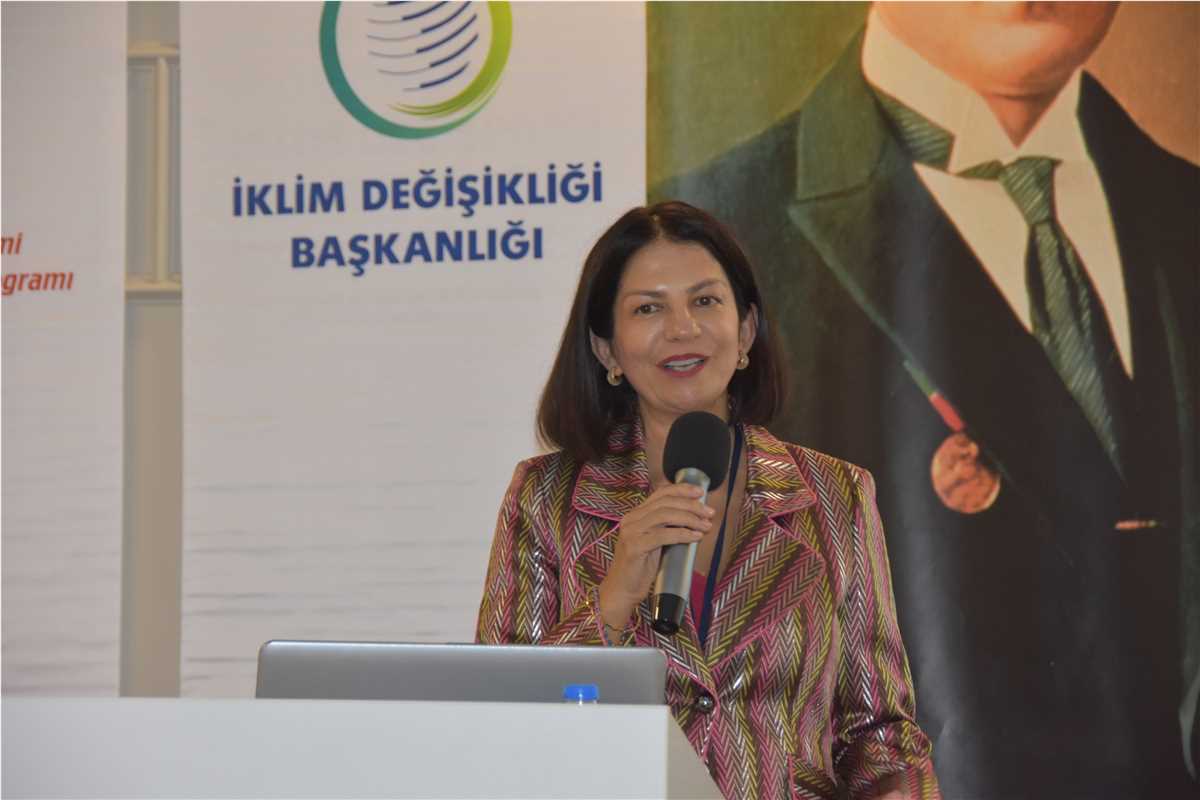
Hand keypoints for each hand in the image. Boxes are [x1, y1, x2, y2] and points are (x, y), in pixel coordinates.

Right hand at [597, 483, 714, 629]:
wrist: (622, 590)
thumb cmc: (641, 567)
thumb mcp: (654, 541)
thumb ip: (667, 527)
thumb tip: (696, 517)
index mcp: (636, 514)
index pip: (660, 493)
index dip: (681, 489)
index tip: (700, 492)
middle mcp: (631, 519)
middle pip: (665, 502)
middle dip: (691, 505)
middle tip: (709, 513)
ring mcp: (631, 532)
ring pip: (665, 515)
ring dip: (690, 518)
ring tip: (706, 525)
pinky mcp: (635, 547)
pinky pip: (663, 535)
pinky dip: (682, 534)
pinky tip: (695, 537)